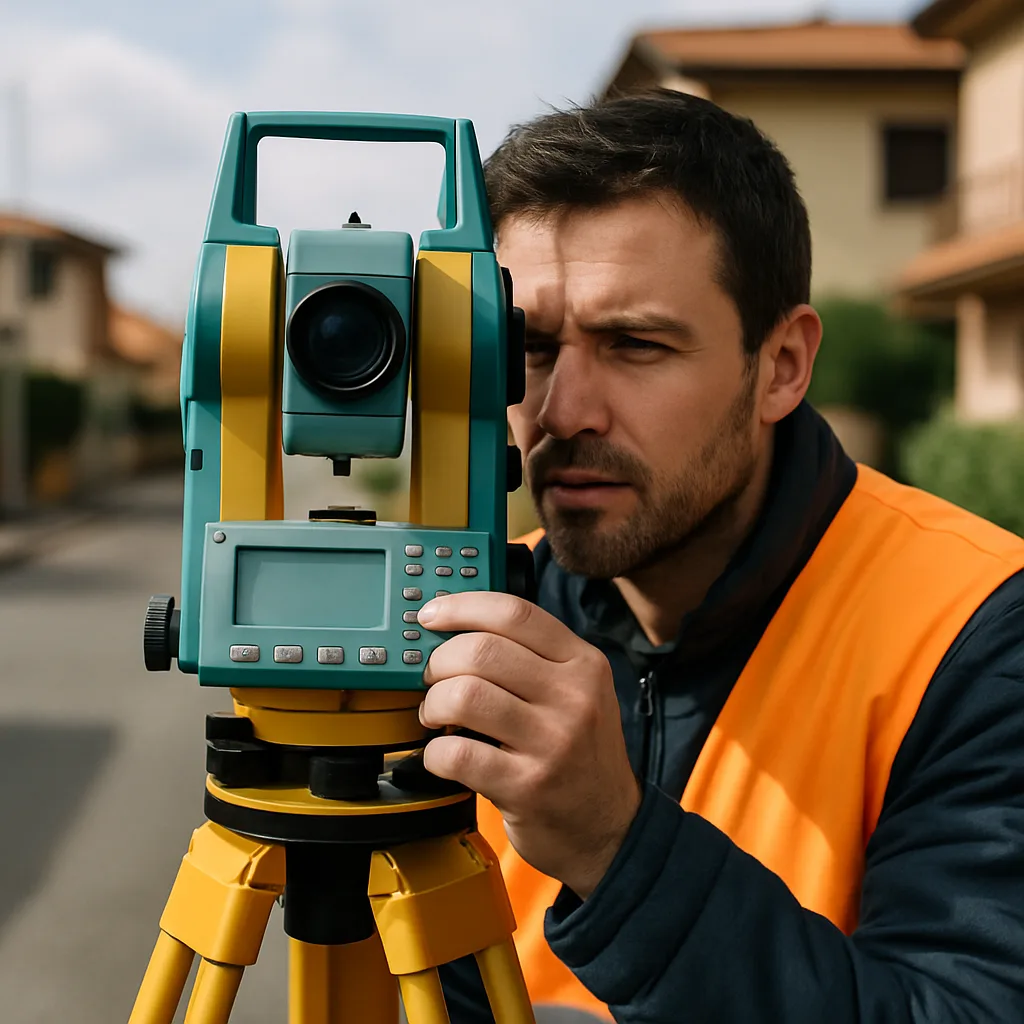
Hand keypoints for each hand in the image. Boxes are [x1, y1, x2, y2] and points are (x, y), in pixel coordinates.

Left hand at [417, 591, 640, 898]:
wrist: (610, 829)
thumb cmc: (581, 754)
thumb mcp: (581, 692)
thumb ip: (535, 658)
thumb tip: (459, 630)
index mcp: (584, 664)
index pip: (515, 614)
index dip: (462, 607)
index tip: (432, 615)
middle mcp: (574, 697)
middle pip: (482, 650)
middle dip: (439, 661)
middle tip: (432, 677)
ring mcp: (552, 743)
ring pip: (465, 695)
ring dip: (433, 703)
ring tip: (436, 715)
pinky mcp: (527, 787)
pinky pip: (458, 753)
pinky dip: (435, 752)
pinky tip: (442, 755)